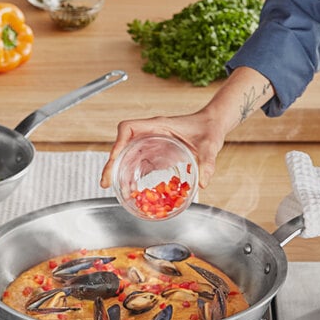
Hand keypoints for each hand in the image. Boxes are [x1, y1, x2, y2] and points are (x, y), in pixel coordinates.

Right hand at [99, 66, 274, 189]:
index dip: (117, 143)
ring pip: (128, 157)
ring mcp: (151, 144)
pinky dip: (133, 177)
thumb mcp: (209, 145)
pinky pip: (139, 165)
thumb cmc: (209, 129)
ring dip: (121, 174)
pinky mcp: (155, 154)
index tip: (114, 159)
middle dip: (112, 165)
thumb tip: (203, 183)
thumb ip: (207, 163)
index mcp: (157, 126)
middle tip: (107, 184)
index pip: (128, 128)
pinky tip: (133, 191)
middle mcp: (150, 134)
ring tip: (120, 193)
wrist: (213, 125)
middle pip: (122, 146)